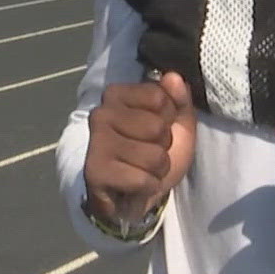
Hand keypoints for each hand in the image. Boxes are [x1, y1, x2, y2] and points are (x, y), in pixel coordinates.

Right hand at [83, 72, 196, 224]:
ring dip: (157, 169)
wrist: (131, 196)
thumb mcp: (176, 124)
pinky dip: (147, 186)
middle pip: (157, 127)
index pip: (159, 97)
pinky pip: (143, 180)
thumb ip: (179, 99)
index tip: (155, 129)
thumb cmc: (153, 153)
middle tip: (146, 152)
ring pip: (153, 156)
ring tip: (141, 169)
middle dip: (162, 146)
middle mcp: (100, 113)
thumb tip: (173, 77)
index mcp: (116, 94)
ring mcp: (96, 143)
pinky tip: (133, 186)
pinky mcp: (95, 172)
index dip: (167, 117)